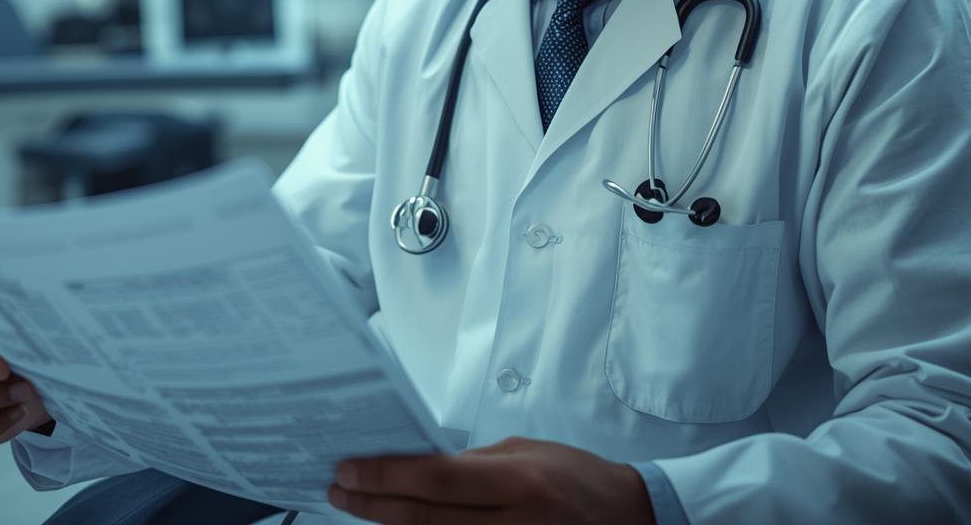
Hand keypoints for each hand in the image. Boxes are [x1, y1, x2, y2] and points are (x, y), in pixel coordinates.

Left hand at [329, 436, 655, 523]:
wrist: (631, 517)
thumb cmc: (575, 476)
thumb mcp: (526, 453)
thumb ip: (473, 464)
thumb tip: (418, 466)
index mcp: (518, 482)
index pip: (436, 480)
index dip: (386, 476)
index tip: (349, 468)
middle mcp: (515, 523)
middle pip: (426, 519)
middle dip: (375, 504)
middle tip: (339, 489)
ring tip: (357, 508)